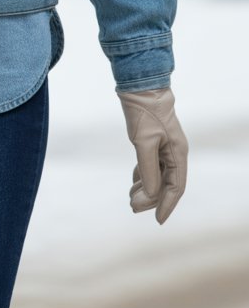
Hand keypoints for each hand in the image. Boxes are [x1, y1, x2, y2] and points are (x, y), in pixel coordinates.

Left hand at [118, 88, 187, 224]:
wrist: (140, 87)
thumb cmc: (144, 112)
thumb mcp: (143, 142)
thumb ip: (148, 169)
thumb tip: (150, 194)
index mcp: (178, 153)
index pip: (176, 186)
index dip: (167, 204)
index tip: (158, 220)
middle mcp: (174, 152)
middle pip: (166, 183)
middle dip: (151, 198)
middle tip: (132, 207)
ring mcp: (164, 147)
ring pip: (158, 176)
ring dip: (145, 189)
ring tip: (130, 199)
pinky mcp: (154, 142)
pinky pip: (151, 166)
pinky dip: (142, 176)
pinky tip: (133, 183)